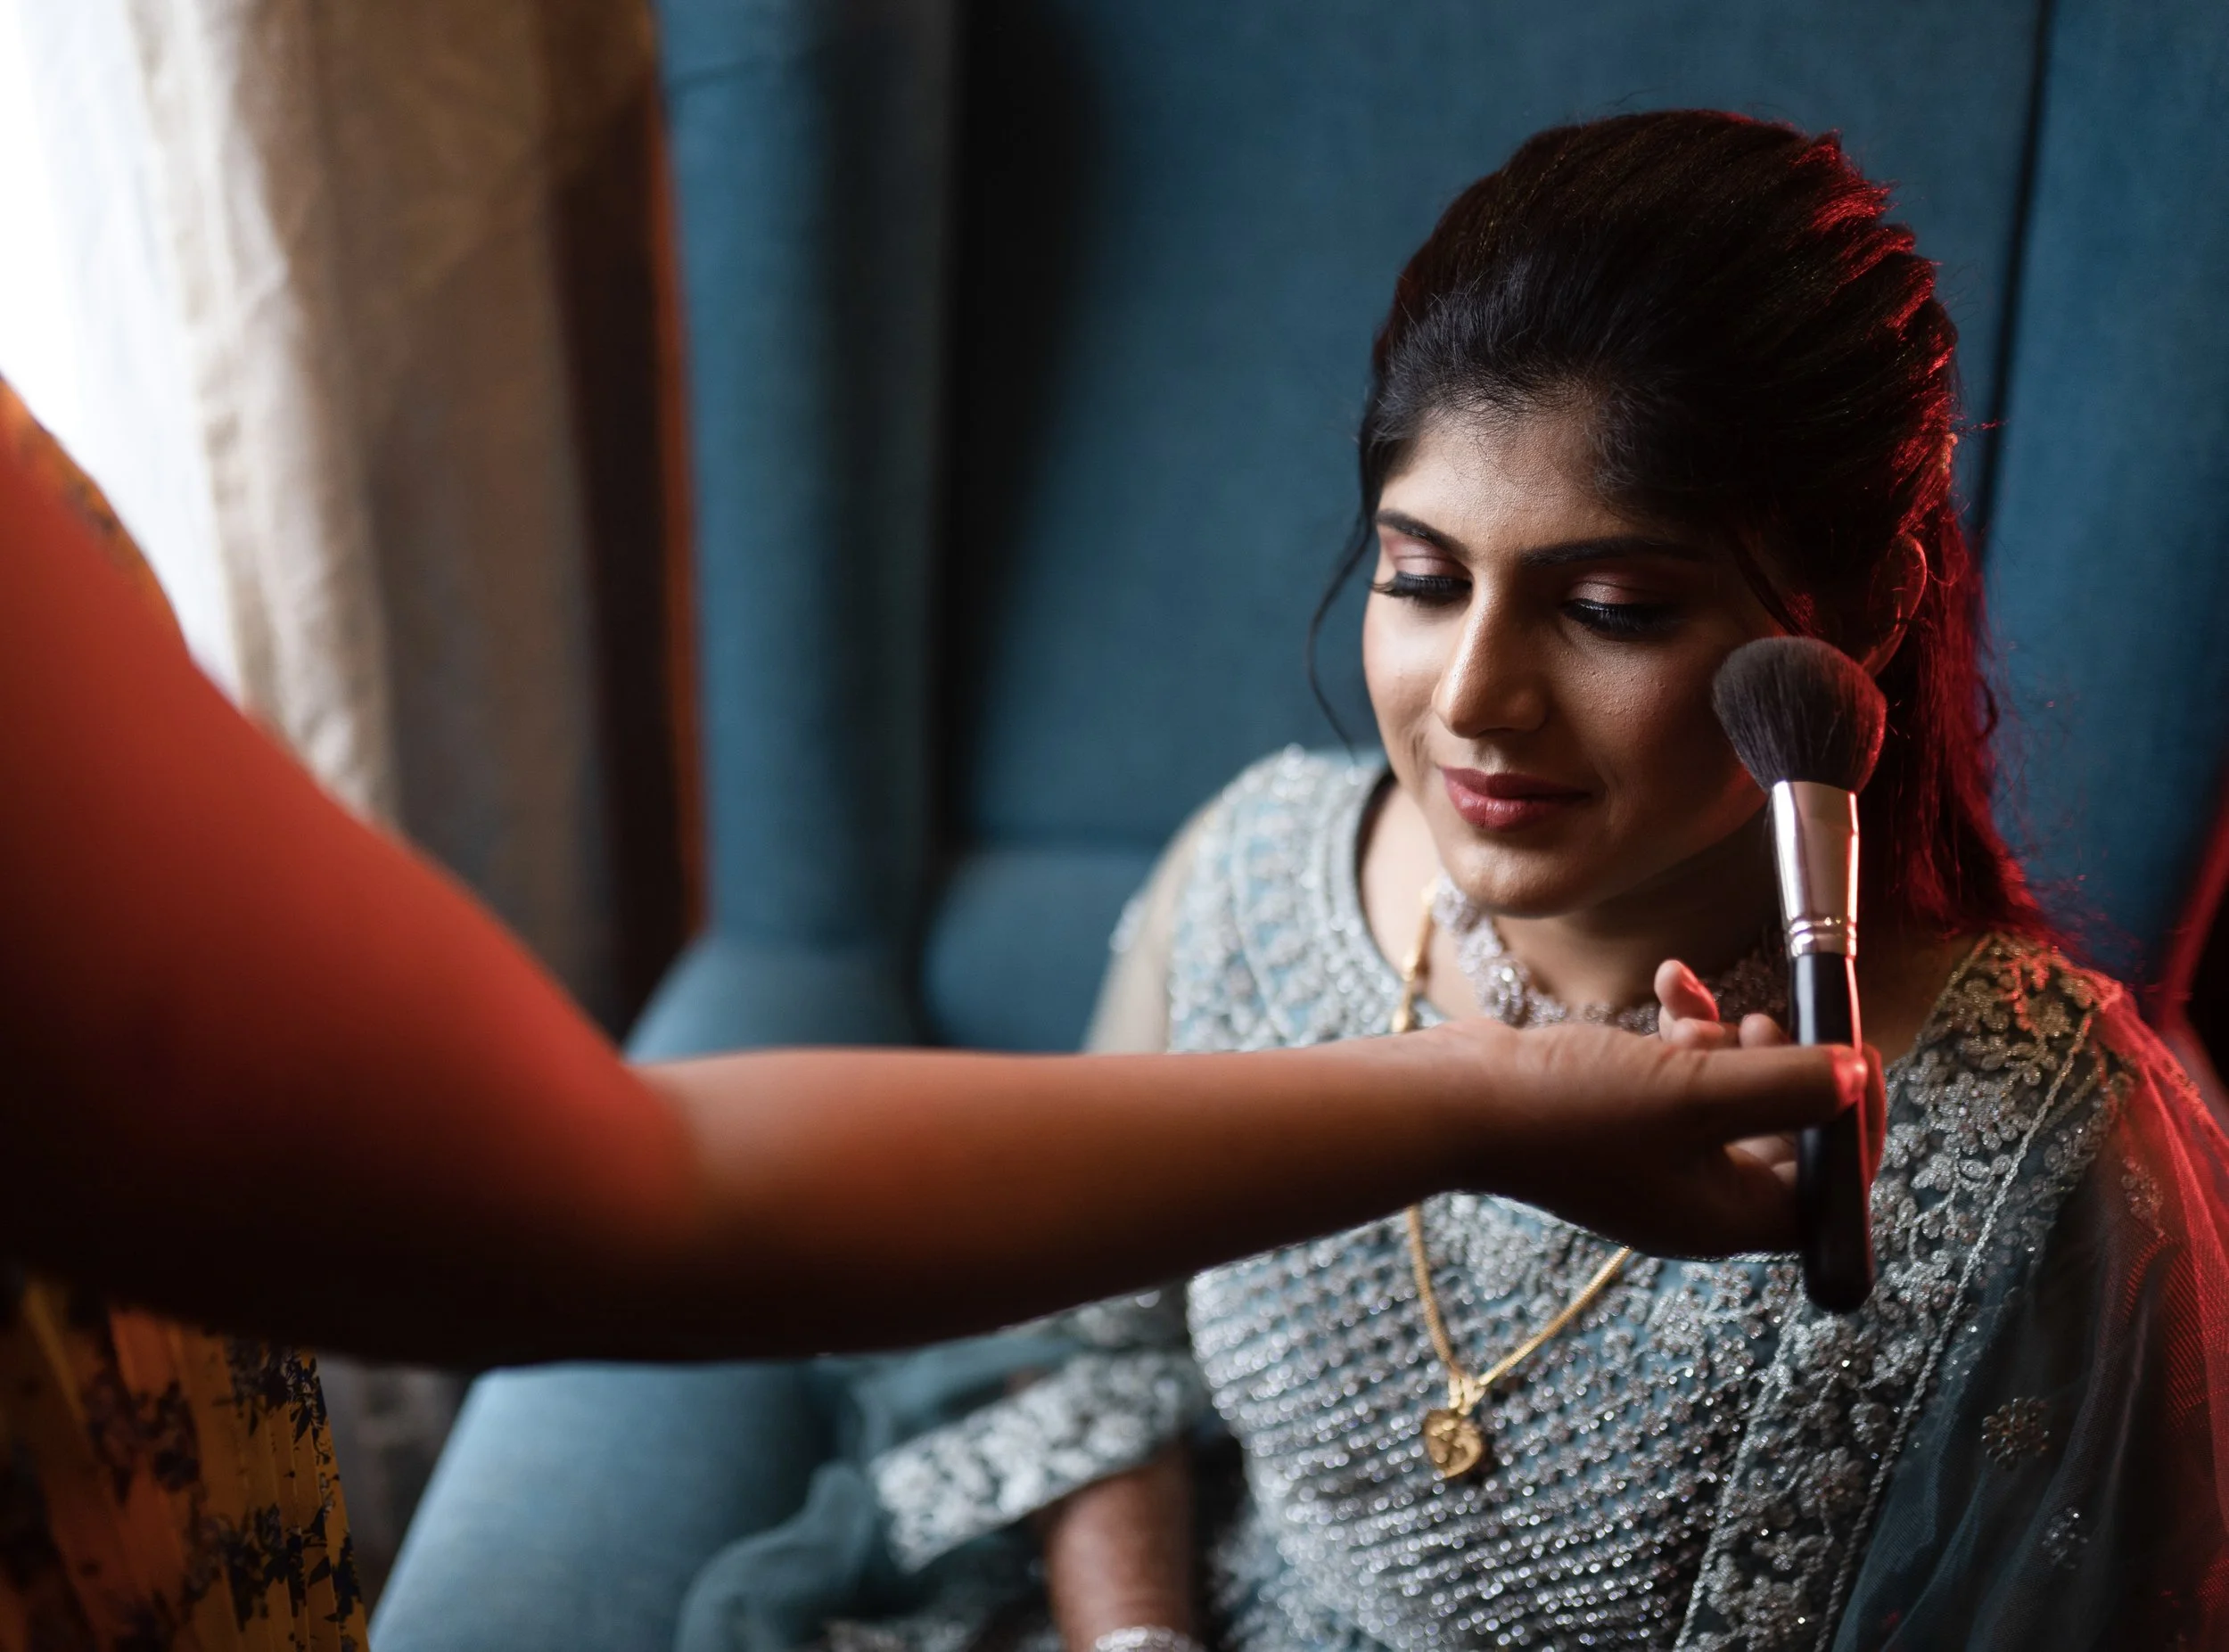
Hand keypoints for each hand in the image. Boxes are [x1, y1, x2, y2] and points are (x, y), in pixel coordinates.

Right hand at [1415, 1004, 1876, 1256]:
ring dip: (1727, 1043)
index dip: (1852, 1126)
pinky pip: (1676, 1077)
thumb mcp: (1692, 1092)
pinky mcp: (1615, 1120)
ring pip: (1728, 1097)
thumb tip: (1859, 1076)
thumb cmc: (1568, 1109)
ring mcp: (1650, 1158)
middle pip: (1784, 1138)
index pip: (1825, 1189)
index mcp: (1722, 1217)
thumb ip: (1786, 1084)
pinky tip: (1667, 983)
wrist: (1452, 1102)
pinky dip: (1680, 1031)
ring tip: (1699, 1010)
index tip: (1856, 1057)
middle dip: (1785, 1072)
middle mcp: (1693, 1197)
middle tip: (1766, 1023)